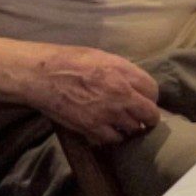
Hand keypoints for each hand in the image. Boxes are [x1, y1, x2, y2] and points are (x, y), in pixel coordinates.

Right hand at [30, 45, 160, 145]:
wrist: (42, 75)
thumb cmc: (68, 60)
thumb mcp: (101, 57)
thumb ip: (121, 71)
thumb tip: (133, 83)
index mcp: (124, 72)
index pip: (153, 90)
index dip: (150, 97)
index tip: (145, 100)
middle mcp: (122, 94)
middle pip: (150, 114)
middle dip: (148, 116)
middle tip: (142, 117)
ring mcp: (109, 113)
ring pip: (133, 128)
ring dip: (130, 127)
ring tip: (123, 124)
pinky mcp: (93, 128)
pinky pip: (113, 138)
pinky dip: (112, 136)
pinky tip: (107, 130)